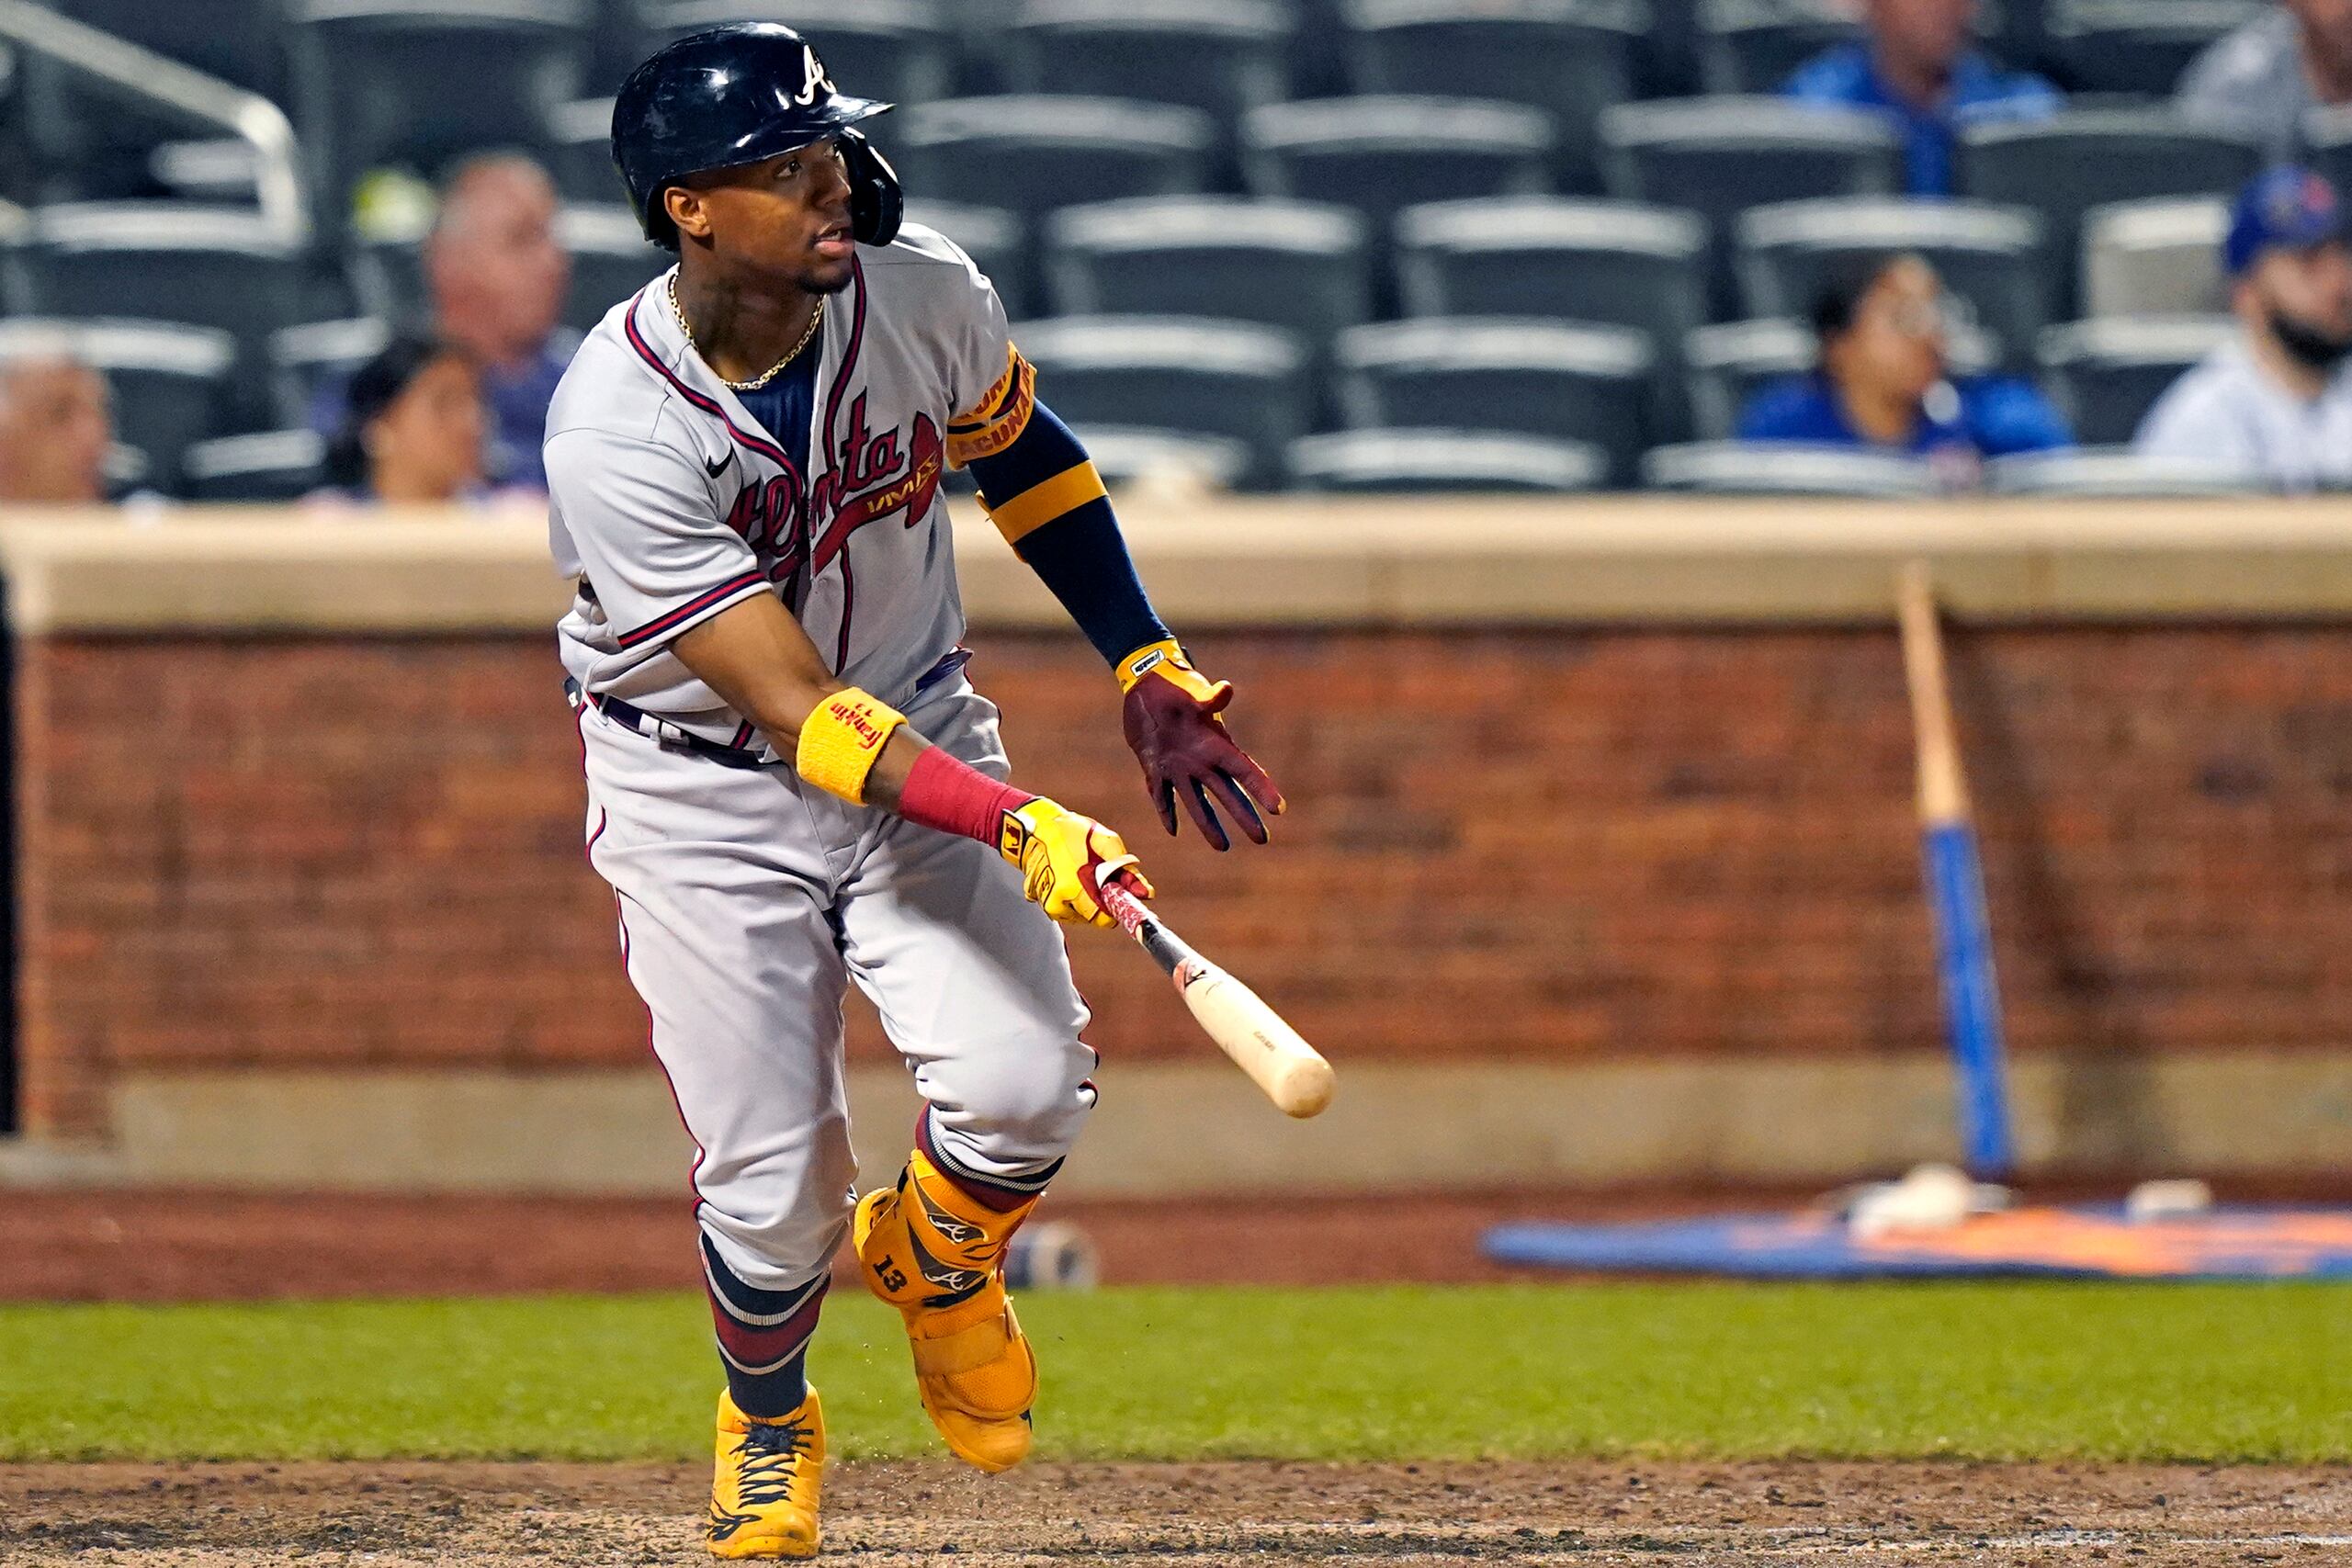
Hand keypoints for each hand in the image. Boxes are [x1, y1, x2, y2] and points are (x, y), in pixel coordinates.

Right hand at [999, 797, 1152, 926]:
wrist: (1034, 827)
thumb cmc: (1070, 831)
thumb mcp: (1104, 842)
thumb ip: (1126, 870)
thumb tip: (1146, 893)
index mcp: (1075, 885)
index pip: (1104, 918)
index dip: (1116, 909)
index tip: (1120, 899)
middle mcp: (1059, 898)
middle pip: (1093, 918)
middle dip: (1102, 902)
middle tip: (1100, 880)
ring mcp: (1048, 901)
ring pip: (1079, 916)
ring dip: (1086, 901)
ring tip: (1082, 875)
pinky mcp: (1040, 900)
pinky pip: (1065, 910)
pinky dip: (1071, 899)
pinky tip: (1070, 880)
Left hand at [1118, 640, 1285, 850]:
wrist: (1147, 682)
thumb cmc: (1175, 684)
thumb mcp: (1192, 692)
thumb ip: (1210, 698)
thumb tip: (1226, 690)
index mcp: (1215, 743)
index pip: (1244, 771)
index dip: (1261, 789)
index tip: (1278, 809)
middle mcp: (1201, 760)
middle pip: (1227, 793)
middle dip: (1244, 816)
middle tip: (1262, 839)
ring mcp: (1178, 766)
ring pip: (1197, 802)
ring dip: (1209, 824)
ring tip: (1222, 847)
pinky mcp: (1155, 766)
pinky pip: (1163, 794)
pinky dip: (1166, 810)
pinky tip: (1172, 829)